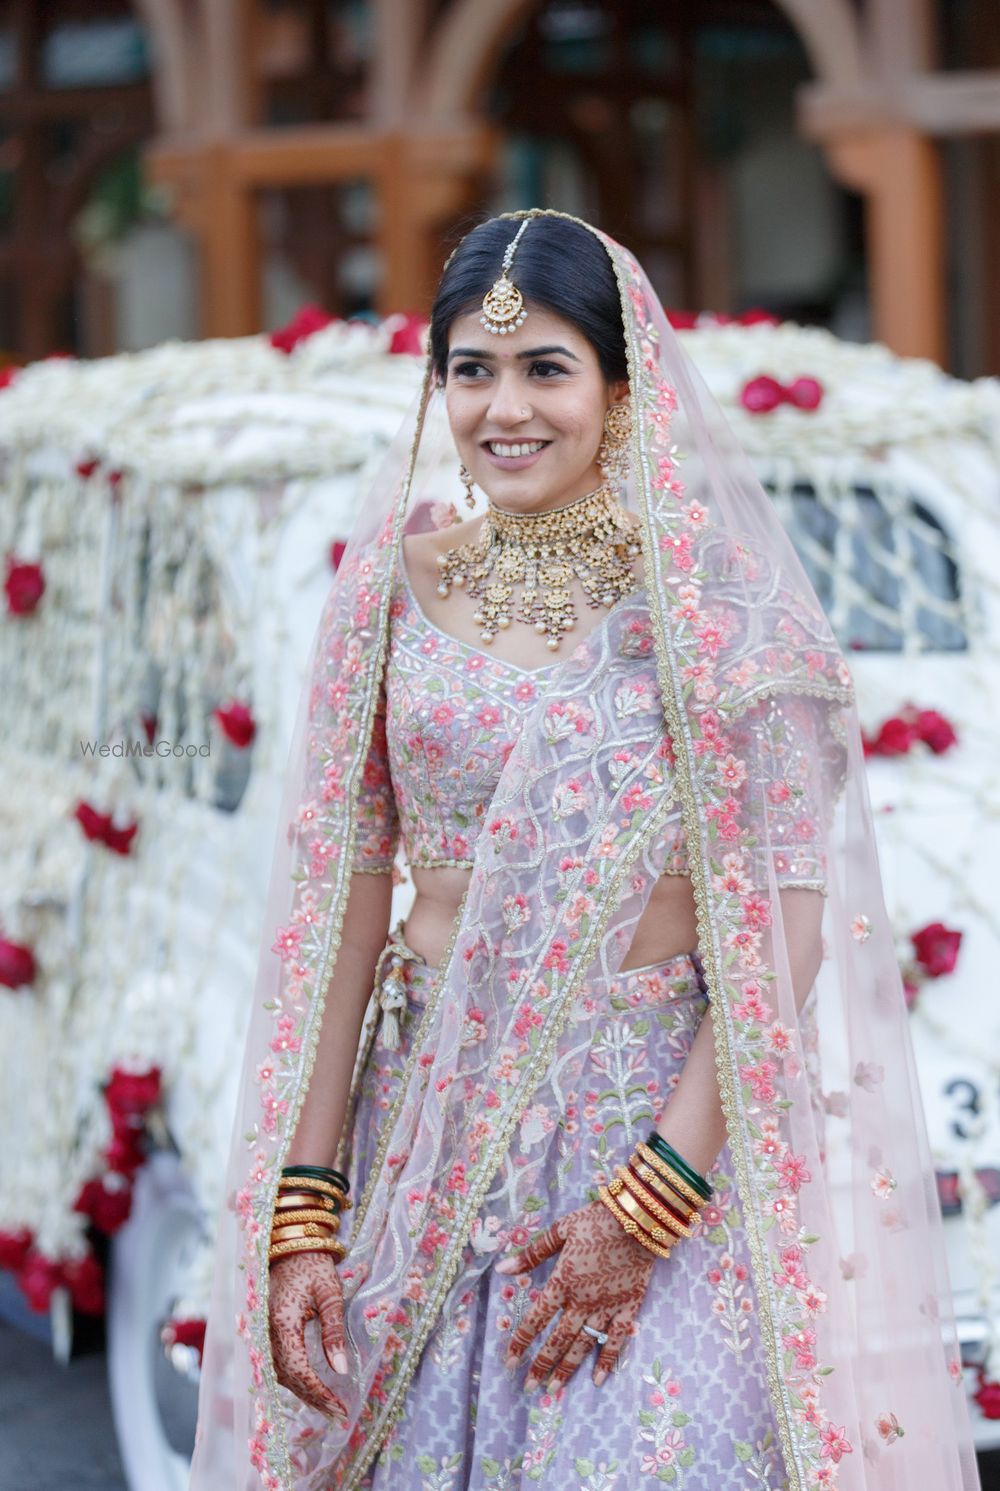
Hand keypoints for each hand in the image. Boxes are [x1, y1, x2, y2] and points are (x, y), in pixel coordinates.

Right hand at [269, 1251, 349, 1419]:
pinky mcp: (264, 1333)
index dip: (319, 1392)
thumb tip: (341, 1370)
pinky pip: (275, 1364)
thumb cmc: (313, 1266)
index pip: (298, 1369)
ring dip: (303, 1393)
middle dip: (314, 1398)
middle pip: (288, 1378)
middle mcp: (266, 1332)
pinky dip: (293, 1380)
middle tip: (339, 1414)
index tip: (340, 1407)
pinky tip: (310, 1388)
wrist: (289, 1246)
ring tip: (328, 1407)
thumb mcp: (330, 1293)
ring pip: (279, 1375)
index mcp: (282, 1322)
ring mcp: (262, 1333)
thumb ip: (333, 1330)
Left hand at [495, 1199, 655, 1390]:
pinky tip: (598, 1379)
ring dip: (567, 1368)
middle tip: (529, 1387)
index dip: (521, 1342)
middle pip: (558, 1339)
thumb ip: (532, 1253)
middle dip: (541, 1365)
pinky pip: (618, 1339)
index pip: (536, 1319)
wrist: (637, 1219)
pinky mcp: (629, 1306)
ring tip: (554, 1389)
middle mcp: (582, 1301)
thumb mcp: (560, 1230)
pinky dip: (608, 1360)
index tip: (509, 1362)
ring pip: (583, 1344)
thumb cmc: (595, 1221)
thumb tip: (502, 1268)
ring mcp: (607, 1306)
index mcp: (563, 1282)